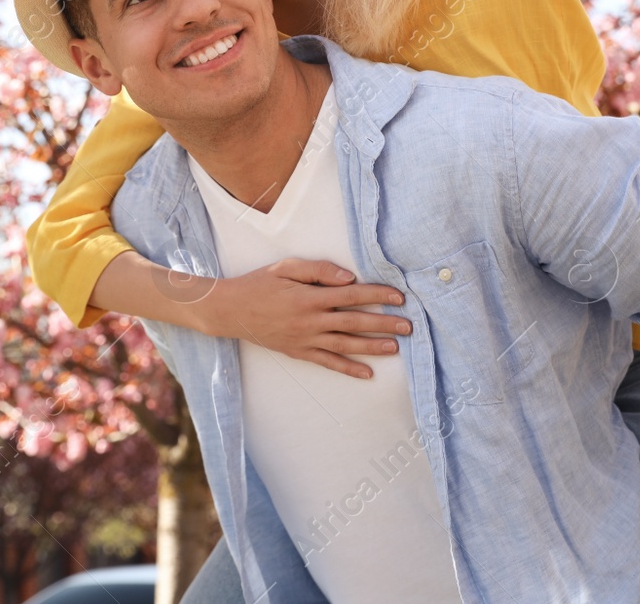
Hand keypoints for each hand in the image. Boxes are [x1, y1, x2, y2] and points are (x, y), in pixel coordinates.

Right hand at [194, 257, 409, 378]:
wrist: (230, 311)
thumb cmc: (259, 284)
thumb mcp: (286, 267)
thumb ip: (319, 269)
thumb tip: (349, 277)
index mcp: (309, 297)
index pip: (351, 295)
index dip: (377, 295)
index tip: (398, 297)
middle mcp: (310, 321)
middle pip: (353, 323)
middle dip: (383, 324)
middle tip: (409, 326)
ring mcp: (305, 340)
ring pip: (345, 346)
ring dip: (372, 347)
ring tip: (396, 348)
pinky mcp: (298, 353)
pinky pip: (327, 362)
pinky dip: (348, 369)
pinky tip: (367, 373)